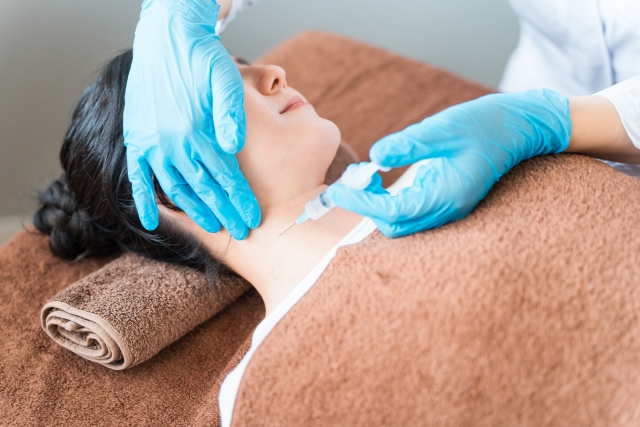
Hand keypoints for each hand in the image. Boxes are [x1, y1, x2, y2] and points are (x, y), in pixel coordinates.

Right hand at [123, 0, 259, 239]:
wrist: (166, 38)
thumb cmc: (203, 58)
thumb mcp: (226, 78)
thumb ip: (231, 113)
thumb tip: (234, 147)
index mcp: (196, 129)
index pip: (224, 175)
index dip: (239, 199)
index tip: (254, 220)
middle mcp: (170, 141)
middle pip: (203, 187)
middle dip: (224, 212)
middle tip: (241, 232)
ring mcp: (151, 142)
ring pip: (175, 187)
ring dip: (194, 210)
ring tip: (213, 228)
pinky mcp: (137, 138)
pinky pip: (137, 175)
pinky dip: (144, 199)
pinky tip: (151, 221)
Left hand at [327, 89, 571, 236]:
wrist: (519, 127)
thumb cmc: (486, 124)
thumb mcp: (444, 128)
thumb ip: (409, 144)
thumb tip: (375, 156)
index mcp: (448, 196)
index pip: (394, 213)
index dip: (363, 203)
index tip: (339, 190)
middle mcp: (448, 209)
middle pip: (395, 226)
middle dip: (366, 206)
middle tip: (350, 180)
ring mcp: (447, 207)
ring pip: (401, 221)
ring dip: (375, 204)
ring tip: (361, 176)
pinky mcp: (444, 199)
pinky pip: (409, 210)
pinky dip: (387, 199)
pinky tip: (377, 177)